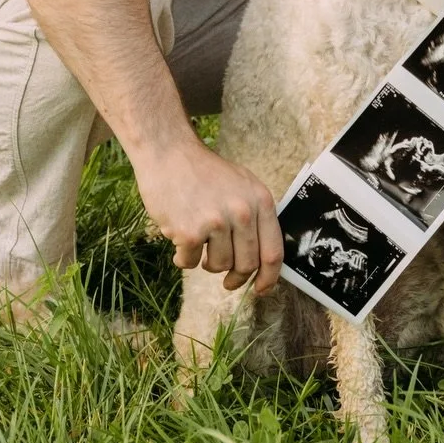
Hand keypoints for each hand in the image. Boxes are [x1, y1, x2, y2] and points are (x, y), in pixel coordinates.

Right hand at [133, 135, 282, 294]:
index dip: (269, 277)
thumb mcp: (242, 185)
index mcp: (260, 200)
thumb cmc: (205, 172)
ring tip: (200, 243)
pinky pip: (189, 263)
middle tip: (227, 279)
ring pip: (218, 266)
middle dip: (236, 277)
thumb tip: (264, 260)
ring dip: (207, 263)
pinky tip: (179, 237)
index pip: (273, 251)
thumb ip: (255, 216)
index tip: (261, 289)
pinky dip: (183, 257)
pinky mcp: (189, 232)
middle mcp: (242, 211)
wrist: (169, 153)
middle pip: (247, 264)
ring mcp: (216, 222)